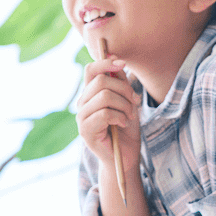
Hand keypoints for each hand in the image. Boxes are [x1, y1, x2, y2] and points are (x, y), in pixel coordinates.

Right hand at [76, 56, 139, 174]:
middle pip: (102, 81)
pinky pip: (105, 113)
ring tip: (129, 116)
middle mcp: (83, 103)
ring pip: (104, 96)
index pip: (91, 70)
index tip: (122, 63)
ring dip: (124, 105)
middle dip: (125, 89)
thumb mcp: (128, 101)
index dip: (106, 62)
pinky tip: (122, 124)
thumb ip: (121, 83)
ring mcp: (82, 116)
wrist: (126, 154)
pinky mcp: (85, 130)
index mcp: (91, 94)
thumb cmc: (126, 128)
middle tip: (134, 102)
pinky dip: (120, 117)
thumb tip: (117, 61)